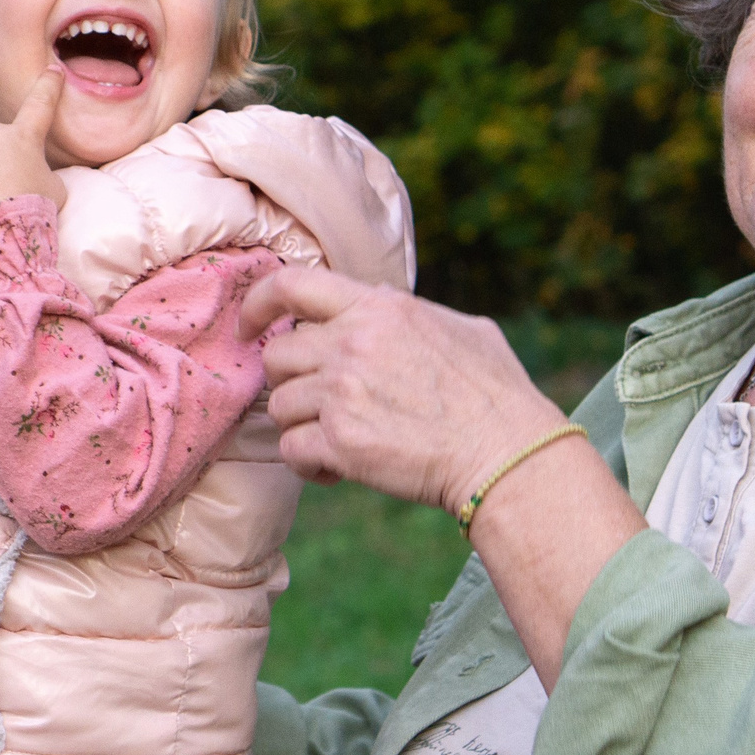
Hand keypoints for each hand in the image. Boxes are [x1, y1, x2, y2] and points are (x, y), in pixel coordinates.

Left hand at [241, 265, 559, 514]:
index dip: (259, 303)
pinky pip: (290, 449)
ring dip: (302, 425)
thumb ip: (410, 310)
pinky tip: (337, 470)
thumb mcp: (463, 327)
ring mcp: (341, 393)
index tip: (249, 325)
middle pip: (277, 354)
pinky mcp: (339, 442)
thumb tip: (380, 299)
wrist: (505, 454)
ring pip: (280, 405)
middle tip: (320, 403)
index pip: (293, 285)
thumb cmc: (497, 395)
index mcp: (379, 308)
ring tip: (339, 440)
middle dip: (291, 381)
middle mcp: (351, 344)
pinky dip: (307, 463)